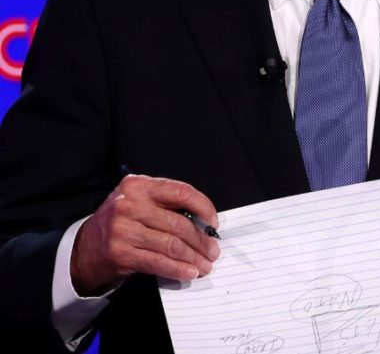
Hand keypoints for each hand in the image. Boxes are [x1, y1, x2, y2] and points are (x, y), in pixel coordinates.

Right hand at [70, 174, 220, 295]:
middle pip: (179, 223)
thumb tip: (205, 223)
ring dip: (193, 257)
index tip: (213, 223)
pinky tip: (189, 272)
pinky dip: (178, 269)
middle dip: (201, 240)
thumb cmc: (122, 221)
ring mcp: (123, 230)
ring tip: (205, 264)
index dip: (204, 207)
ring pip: (171, 245)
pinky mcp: (121, 253)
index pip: (181, 192)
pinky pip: (158, 262)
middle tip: (213, 251)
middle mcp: (129, 204)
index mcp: (138, 185)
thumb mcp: (139, 201)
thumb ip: (167, 204)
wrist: (86, 246)